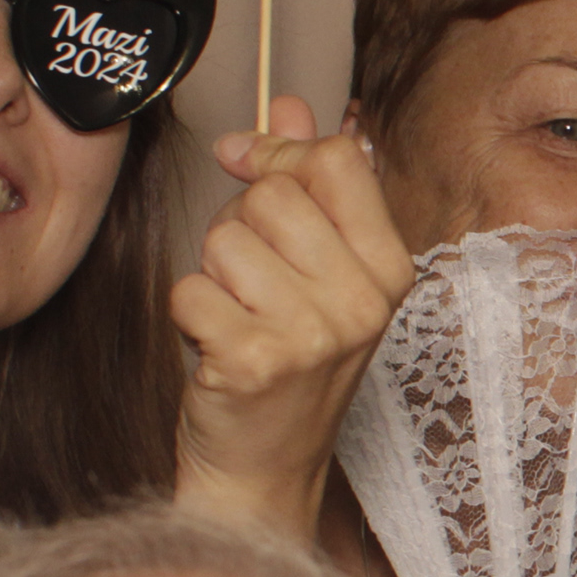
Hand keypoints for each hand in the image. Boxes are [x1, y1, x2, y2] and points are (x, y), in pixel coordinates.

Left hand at [170, 96, 416, 541]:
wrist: (264, 469)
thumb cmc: (289, 365)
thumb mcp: (316, 271)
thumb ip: (308, 183)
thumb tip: (290, 107)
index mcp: (389, 268)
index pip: (335, 159)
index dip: (279, 155)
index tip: (251, 169)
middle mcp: (363, 300)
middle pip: (272, 195)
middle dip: (241, 227)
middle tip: (251, 281)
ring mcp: (313, 335)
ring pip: (224, 238)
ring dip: (213, 275)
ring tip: (237, 317)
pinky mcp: (255, 362)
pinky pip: (190, 288)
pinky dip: (187, 315)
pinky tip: (217, 347)